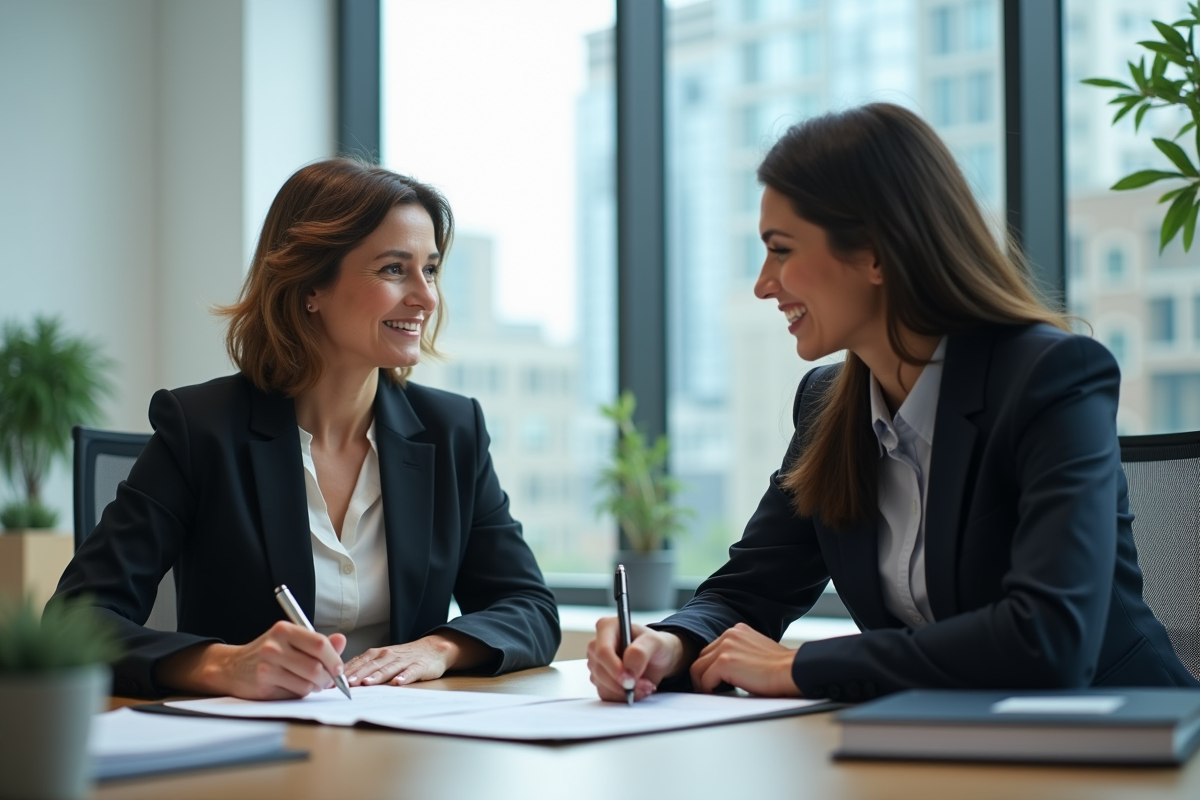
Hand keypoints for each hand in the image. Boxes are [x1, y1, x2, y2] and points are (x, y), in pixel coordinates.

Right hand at [156, 622, 346, 699]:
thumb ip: (317, 642)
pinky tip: (293, 687)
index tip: (338, 669)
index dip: (334, 659)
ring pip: (307, 683)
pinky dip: (300, 694)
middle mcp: (275, 645)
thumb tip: (342, 640)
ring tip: (310, 684)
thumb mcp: (292, 641)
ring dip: (315, 687)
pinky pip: (294, 693)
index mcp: (285, 629)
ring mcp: (267, 665)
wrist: (232, 667)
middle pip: (316, 666)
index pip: (319, 643)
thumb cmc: (269, 654)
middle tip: (327, 681)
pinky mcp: (263, 684)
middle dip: (327, 678)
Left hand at [344, 630, 487, 686]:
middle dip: (357, 674)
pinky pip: (411, 672)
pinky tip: (399, 682)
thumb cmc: (403, 657)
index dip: (345, 672)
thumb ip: (364, 667)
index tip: (332, 682)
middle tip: (345, 684)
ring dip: (377, 676)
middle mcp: (388, 655)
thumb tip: (340, 680)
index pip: (358, 662)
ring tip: (367, 684)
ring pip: (388, 668)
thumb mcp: (383, 659)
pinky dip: (404, 677)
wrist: (433, 649)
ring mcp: (404, 660)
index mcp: (377, 654)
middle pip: (370, 665)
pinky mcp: (419, 666)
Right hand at [586, 617, 693, 701]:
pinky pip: (605, 694)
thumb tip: (628, 666)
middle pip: (600, 671)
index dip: (615, 668)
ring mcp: (597, 663)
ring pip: (602, 685)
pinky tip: (635, 689)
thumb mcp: (656, 642)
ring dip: (625, 691)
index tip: (630, 681)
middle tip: (645, 685)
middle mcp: (597, 645)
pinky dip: (622, 696)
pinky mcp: (599, 679)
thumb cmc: (656, 646)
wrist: (658, 660)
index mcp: (607, 627)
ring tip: (644, 685)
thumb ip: (642, 651)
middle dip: (623, 683)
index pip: (603, 651)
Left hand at [689, 623, 799, 696]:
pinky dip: (708, 689)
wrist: (790, 671)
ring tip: (713, 692)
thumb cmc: (778, 667)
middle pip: (701, 657)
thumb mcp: (755, 650)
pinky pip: (704, 679)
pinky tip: (718, 693)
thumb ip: (738, 652)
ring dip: (703, 683)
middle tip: (710, 688)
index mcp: (736, 630)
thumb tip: (724, 669)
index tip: (713, 679)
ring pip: (698, 668)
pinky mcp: (724, 662)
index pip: (711, 649)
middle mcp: (729, 635)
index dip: (710, 666)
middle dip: (703, 674)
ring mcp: (725, 647)